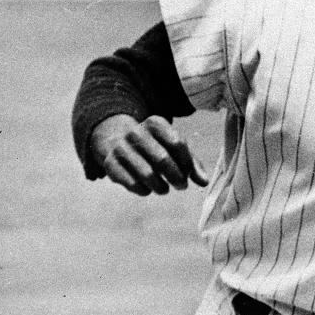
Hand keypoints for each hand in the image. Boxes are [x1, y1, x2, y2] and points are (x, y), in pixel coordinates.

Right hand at [91, 114, 209, 195]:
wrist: (117, 140)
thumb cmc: (154, 146)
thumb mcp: (172, 147)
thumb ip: (191, 163)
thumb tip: (204, 182)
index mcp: (155, 123)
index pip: (177, 142)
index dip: (187, 162)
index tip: (189, 173)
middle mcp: (136, 132)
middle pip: (162, 159)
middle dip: (176, 177)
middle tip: (181, 186)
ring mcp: (121, 147)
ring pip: (147, 174)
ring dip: (161, 187)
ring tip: (164, 189)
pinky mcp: (110, 164)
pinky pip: (132, 183)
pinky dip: (144, 190)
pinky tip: (148, 189)